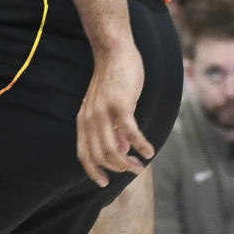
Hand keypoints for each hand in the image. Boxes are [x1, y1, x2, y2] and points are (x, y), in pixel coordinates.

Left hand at [76, 40, 151, 187]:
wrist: (114, 50)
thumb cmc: (113, 77)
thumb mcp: (107, 105)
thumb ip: (112, 128)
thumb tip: (123, 151)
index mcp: (84, 119)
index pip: (84, 154)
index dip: (93, 172)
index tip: (104, 183)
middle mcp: (90, 118)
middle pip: (101, 156)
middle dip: (119, 169)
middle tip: (135, 171)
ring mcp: (104, 112)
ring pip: (114, 150)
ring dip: (129, 163)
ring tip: (142, 165)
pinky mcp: (121, 105)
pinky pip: (131, 134)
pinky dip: (141, 146)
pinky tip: (149, 150)